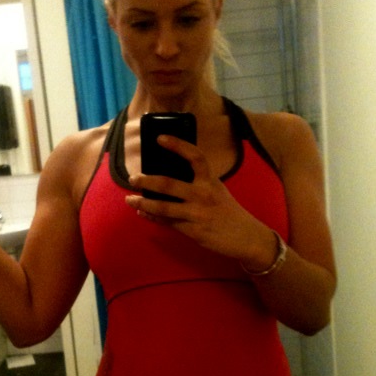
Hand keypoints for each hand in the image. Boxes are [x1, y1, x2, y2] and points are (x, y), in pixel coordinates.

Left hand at [126, 135, 271, 261]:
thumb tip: (167, 180)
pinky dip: (152, 216)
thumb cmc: (228, 211)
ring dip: (143, 203)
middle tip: (132, 178)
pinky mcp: (193, 231)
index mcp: (210, 180)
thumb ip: (197, 184)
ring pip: (162, 206)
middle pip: (168, 183)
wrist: (246, 237)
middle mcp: (203, 194)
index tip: (159, 138)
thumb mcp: (217, 191)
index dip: (177, 145)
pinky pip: (167, 222)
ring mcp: (197, 213)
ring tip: (130, 200)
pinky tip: (142, 213)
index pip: (194, 156)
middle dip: (146, 181)